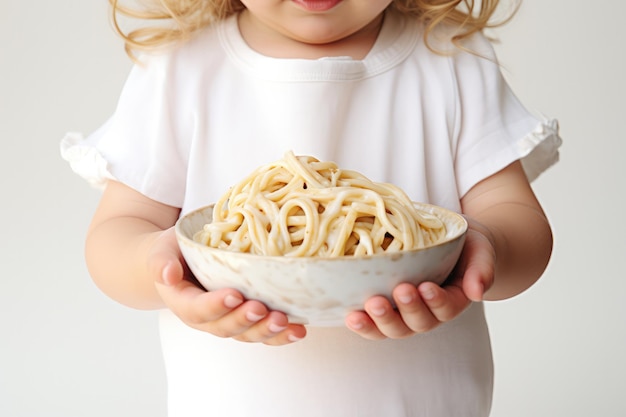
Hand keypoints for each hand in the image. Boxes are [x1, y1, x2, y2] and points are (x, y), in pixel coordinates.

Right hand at [149, 228, 306, 344]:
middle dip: (246, 320)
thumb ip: (161, 261)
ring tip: (287, 324)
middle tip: (263, 309)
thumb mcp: (162, 250)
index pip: (198, 309)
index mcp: (183, 302)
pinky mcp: (246, 317)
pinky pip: (262, 331)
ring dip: (267, 331)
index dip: (216, 306)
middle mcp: (207, 318)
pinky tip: (299, 330)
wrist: (179, 262)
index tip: (234, 295)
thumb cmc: (173, 253)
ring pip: (247, 334)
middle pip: (225, 327)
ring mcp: (228, 320)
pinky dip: (281, 334)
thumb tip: (167, 274)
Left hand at [344, 217, 495, 339]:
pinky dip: (362, 323)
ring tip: (370, 305)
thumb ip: (482, 268)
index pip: (447, 308)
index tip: (426, 287)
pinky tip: (350, 316)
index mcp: (454, 300)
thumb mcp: (479, 248)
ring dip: (381, 321)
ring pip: (394, 328)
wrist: (444, 239)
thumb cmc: (463, 243)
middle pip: (418, 323)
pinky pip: (374, 323)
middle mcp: (428, 313)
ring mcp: (405, 314)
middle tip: (399, 291)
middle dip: (408, 310)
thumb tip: (478, 292)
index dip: (436, 301)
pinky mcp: (385, 308)